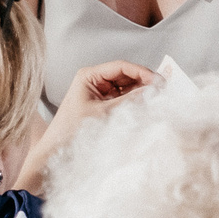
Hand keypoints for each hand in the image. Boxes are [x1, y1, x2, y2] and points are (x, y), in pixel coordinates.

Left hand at [14, 61, 158, 191]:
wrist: (56, 150)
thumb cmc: (71, 130)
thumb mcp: (103, 113)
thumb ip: (128, 100)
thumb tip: (151, 90)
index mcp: (89, 75)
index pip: (121, 66)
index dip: (141, 71)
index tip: (157, 80)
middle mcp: (94, 80)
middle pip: (126, 75)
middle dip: (143, 81)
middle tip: (162, 88)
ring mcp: (99, 92)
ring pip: (126, 86)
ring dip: (140, 91)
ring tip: (156, 97)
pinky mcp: (103, 104)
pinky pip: (123, 98)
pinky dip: (134, 100)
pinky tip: (146, 104)